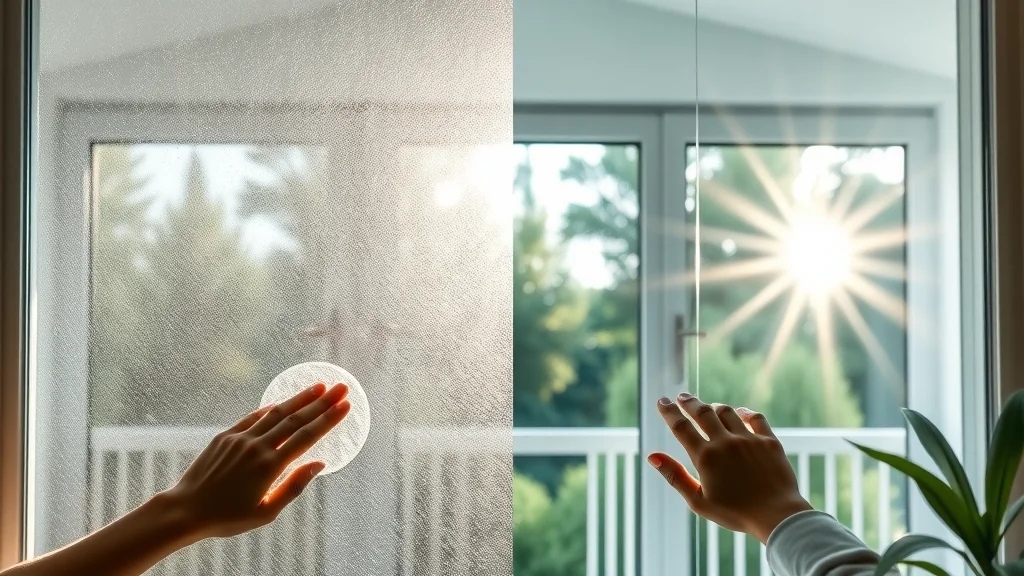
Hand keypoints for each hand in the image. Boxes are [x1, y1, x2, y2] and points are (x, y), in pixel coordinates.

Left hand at [166, 381, 351, 538]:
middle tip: (341, 388)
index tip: (345, 405)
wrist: (186, 510)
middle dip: (322, 402)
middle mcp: (257, 446)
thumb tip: (319, 464)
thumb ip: (294, 486)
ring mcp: (240, 438)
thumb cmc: (227, 517)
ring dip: (299, 399)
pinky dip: (271, 408)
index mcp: (270, 466)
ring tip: (319, 387)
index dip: (328, 419)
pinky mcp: (226, 436)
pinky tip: (284, 402)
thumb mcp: (266, 512)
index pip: (307, 436)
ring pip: (276, 413)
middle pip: (296, 419)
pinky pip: (253, 417)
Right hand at [647, 393, 811, 542]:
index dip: (669, 412)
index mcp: (706, 457)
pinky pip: (755, 417)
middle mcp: (726, 443)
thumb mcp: (698, 502)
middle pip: (702, 412)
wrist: (777, 516)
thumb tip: (653, 456)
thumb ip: (675, 476)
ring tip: (708, 407)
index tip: (662, 402)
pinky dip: (744, 412)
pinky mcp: (769, 441)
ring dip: (714, 407)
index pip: (681, 427)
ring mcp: (749, 439)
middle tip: (682, 396)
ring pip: (727, 412)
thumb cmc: (735, 513)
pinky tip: (739, 412)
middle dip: (689, 402)